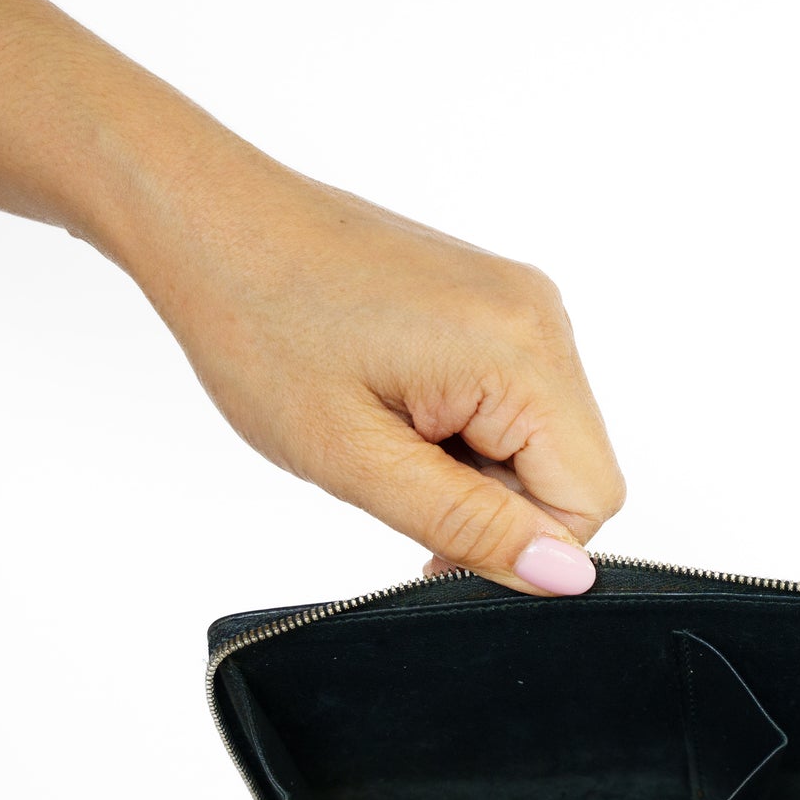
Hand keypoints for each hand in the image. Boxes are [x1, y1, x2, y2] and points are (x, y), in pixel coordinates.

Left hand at [114, 154, 625, 595]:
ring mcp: (522, 302)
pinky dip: (462, 427)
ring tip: (385, 430)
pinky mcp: (496, 300)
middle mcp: (541, 316)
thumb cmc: (258, 325)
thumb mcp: (357, 459)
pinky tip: (395, 404)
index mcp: (521, 352)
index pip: (590, 502)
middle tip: (393, 474)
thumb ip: (471, 526)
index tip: (432, 536)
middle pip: (572, 471)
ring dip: (470, 465)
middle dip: (491, 501)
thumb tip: (563, 577)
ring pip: (540, 440)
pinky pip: (515, 398)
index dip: (518, 545)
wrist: (209, 222)